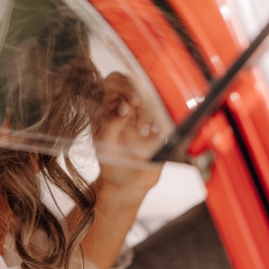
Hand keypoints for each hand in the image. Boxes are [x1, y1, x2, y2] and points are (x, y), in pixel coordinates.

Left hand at [93, 71, 163, 200]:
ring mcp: (141, 116)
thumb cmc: (112, 167)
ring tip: (143, 131)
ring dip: (147, 112)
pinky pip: (163, 112)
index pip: (111, 83)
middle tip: (135, 110)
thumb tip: (123, 105)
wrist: (130, 185)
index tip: (125, 100)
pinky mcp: (157, 124)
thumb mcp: (106, 147)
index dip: (118, 86)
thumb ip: (111, 124)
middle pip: (133, 85)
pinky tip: (153, 133)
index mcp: (105, 111)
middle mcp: (123, 110)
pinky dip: (159, 119)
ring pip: (149, 97)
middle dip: (136, 97)